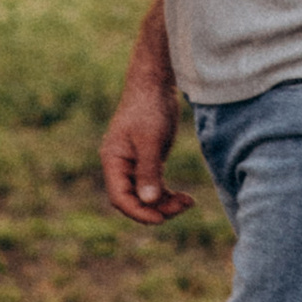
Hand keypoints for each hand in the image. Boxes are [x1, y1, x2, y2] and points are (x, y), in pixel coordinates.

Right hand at [101, 76, 190, 225]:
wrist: (156, 83)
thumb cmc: (150, 107)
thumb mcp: (151, 140)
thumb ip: (149, 170)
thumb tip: (148, 201)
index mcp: (113, 160)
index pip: (120, 197)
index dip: (138, 212)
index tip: (161, 219)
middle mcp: (120, 165)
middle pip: (133, 200)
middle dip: (156, 208)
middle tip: (183, 206)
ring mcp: (133, 164)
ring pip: (146, 196)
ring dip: (165, 203)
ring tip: (188, 202)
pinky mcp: (147, 160)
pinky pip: (154, 186)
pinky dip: (167, 194)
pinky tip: (184, 197)